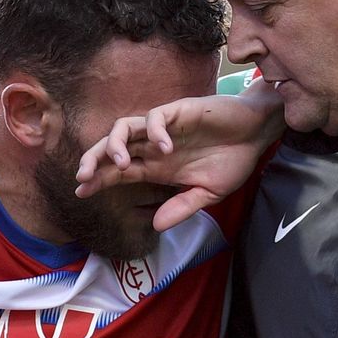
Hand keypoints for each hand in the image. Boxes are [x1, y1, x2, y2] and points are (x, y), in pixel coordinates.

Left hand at [75, 79, 284, 230]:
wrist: (257, 133)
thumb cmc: (232, 161)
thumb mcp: (207, 194)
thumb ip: (182, 208)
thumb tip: (156, 226)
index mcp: (156, 166)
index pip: (117, 171)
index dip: (98, 179)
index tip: (80, 192)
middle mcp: (153, 146)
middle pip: (111, 147)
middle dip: (93, 160)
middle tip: (84, 177)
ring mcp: (164, 128)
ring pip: (125, 127)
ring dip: (116, 144)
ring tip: (122, 164)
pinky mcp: (179, 111)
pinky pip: (156, 116)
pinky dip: (155, 131)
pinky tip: (166, 148)